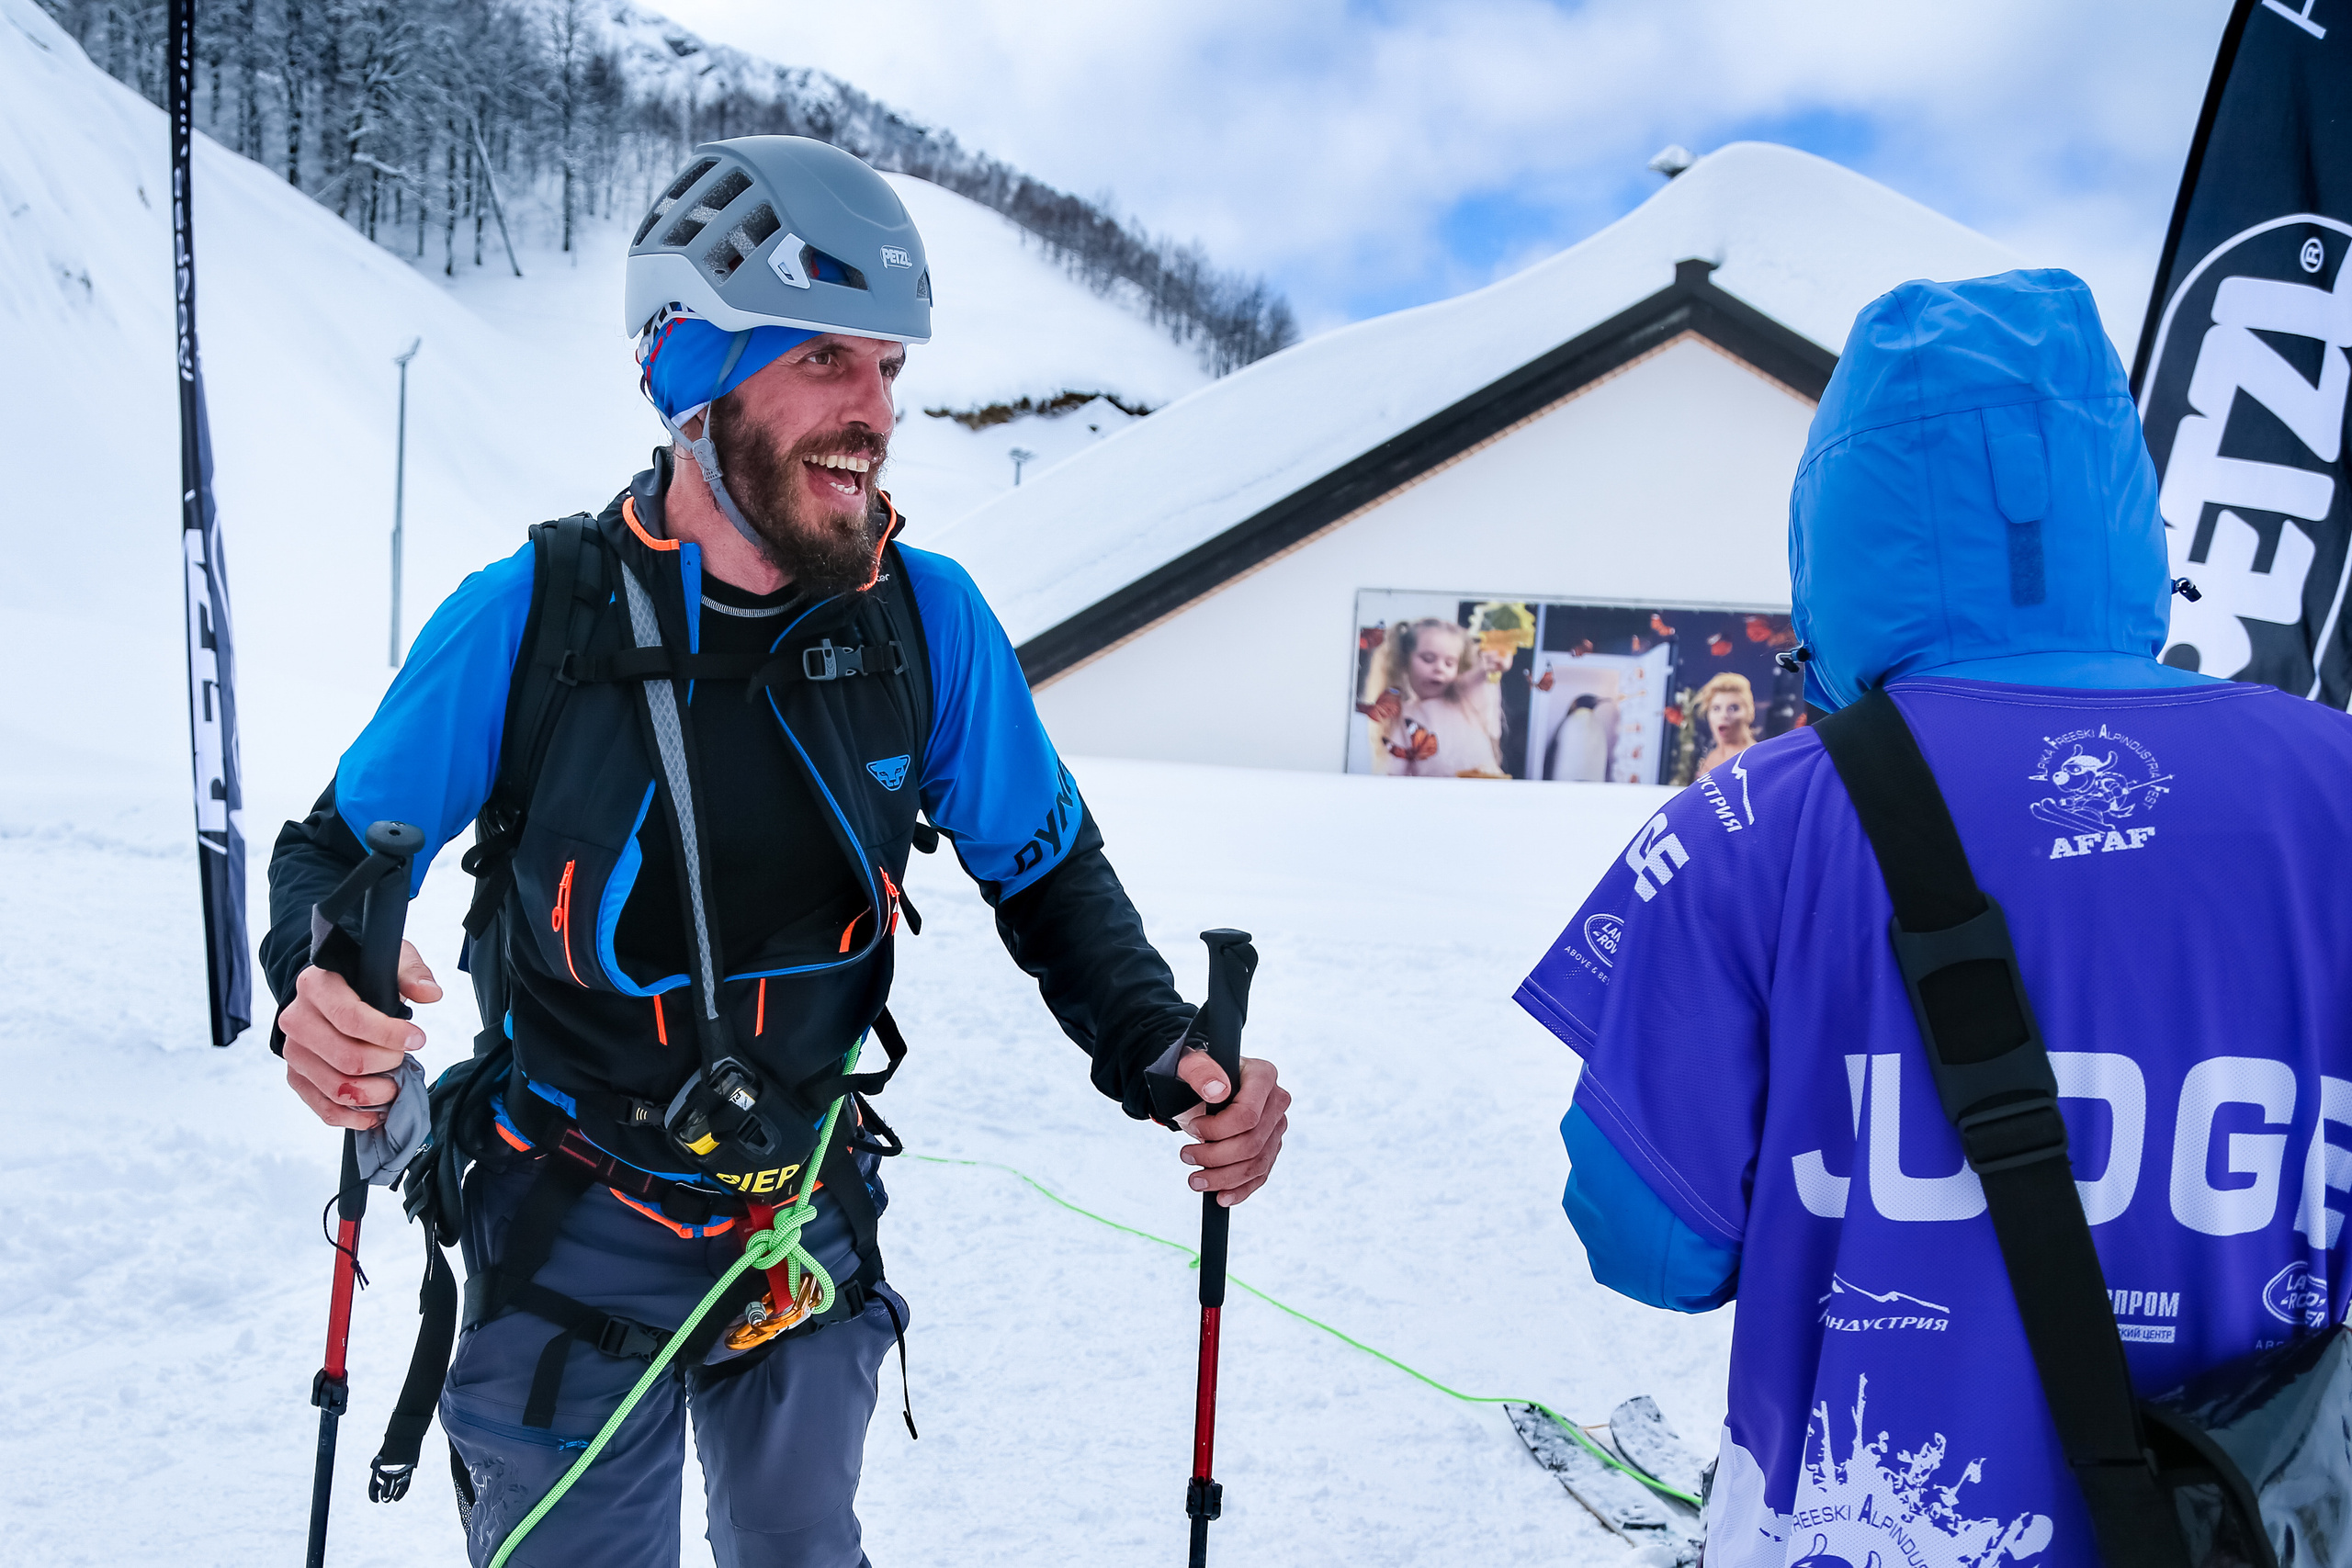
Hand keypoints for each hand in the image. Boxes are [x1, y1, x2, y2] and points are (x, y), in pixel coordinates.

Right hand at [280, 940, 440, 1128]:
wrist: (329, 989)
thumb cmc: (360, 975)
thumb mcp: (389, 959)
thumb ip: (411, 972)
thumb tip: (429, 994)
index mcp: (315, 985)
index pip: (351, 1018)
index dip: (389, 1034)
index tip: (418, 1039)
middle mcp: (297, 1019)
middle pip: (346, 1058)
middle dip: (387, 1064)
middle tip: (404, 1059)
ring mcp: (293, 1052)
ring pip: (337, 1089)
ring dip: (375, 1094)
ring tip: (395, 1084)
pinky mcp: (297, 1076)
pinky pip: (324, 1108)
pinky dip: (355, 1116)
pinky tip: (377, 1110)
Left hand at [1174, 1051, 1289, 1206]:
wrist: (1198, 1087)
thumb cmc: (1195, 1074)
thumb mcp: (1188, 1064)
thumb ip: (1199, 1070)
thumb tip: (1217, 1091)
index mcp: (1263, 1075)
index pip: (1248, 1115)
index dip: (1217, 1130)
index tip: (1193, 1128)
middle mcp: (1276, 1101)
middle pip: (1252, 1143)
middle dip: (1215, 1157)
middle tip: (1186, 1157)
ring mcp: (1275, 1127)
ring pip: (1257, 1164)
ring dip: (1223, 1178)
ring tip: (1195, 1180)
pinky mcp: (1270, 1147)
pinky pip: (1260, 1175)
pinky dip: (1240, 1190)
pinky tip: (1221, 1196)